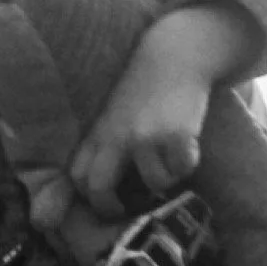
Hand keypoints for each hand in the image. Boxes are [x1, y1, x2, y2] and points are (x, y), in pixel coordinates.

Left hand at [68, 37, 211, 217]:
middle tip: (128, 209)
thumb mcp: (114, 115)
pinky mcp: (175, 135)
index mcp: (99, 133)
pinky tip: (189, 146)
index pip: (77, 176)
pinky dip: (188, 164)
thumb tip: (101, 187)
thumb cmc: (145, 89)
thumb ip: (106, 144)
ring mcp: (146, 137)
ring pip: (154, 182)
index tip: (104, 204)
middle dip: (111, 207)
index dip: (88, 196)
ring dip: (166, 179)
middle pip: (99, 188)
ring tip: (172, 163)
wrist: (173, 56)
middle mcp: (117, 137)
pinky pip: (182, 169)